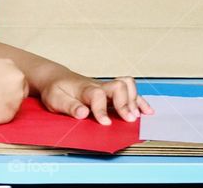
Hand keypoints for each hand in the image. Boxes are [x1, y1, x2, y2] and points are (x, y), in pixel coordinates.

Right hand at [0, 58, 28, 125]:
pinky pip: (10, 113)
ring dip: (7, 103)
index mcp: (8, 64)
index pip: (14, 73)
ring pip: (17, 100)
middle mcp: (18, 77)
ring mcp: (18, 95)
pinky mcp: (14, 111)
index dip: (7, 81)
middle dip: (11, 92)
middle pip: (21, 86)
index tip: (0, 87)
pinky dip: (3, 114)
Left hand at [37, 71, 153, 125]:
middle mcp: (98, 85)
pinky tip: (146, 110)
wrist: (57, 78)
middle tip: (129, 120)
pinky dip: (139, 100)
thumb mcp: (55, 100)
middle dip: (125, 103)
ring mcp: (106, 87)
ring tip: (138, 116)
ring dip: (135, 100)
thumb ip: (69, 106)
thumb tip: (83, 113)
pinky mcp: (110, 91)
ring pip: (126, 85)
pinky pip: (129, 90)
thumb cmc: (56, 90)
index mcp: (84, 89)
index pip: (96, 95)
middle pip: (118, 86)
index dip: (102, 110)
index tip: (106, 124)